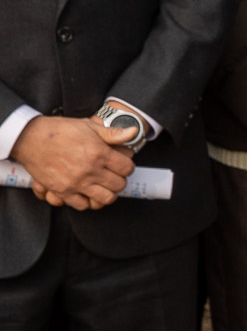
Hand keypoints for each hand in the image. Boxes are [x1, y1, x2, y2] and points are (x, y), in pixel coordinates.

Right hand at [15, 115, 132, 208]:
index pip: (127, 168)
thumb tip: (134, 132)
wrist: (29, 138)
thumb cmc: (58, 130)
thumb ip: (112, 133)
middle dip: (119, 180)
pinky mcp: (63, 191)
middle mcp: (90, 170)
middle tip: (113, 176)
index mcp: (99, 153)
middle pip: (119, 185)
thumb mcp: (88, 126)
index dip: (127, 166)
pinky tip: (87, 193)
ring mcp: (76, 182)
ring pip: (105, 199)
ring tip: (103, 186)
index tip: (122, 165)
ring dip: (107, 194)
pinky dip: (87, 201)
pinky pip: (83, 205)